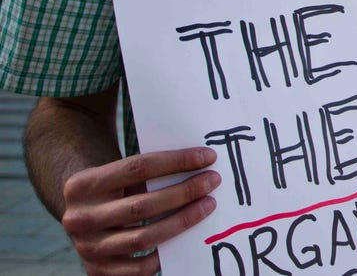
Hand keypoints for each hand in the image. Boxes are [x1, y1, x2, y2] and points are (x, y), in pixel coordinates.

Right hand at [61, 147, 219, 274]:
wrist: (80, 218)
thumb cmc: (112, 189)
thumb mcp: (117, 175)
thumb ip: (149, 172)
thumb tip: (200, 165)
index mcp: (82, 185)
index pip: (137, 168)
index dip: (177, 161)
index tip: (207, 157)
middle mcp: (79, 218)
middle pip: (142, 205)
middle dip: (184, 192)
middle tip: (213, 181)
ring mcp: (87, 248)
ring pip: (144, 237)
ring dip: (182, 221)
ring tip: (207, 205)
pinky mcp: (98, 271)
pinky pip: (140, 267)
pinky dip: (166, 253)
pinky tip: (186, 238)